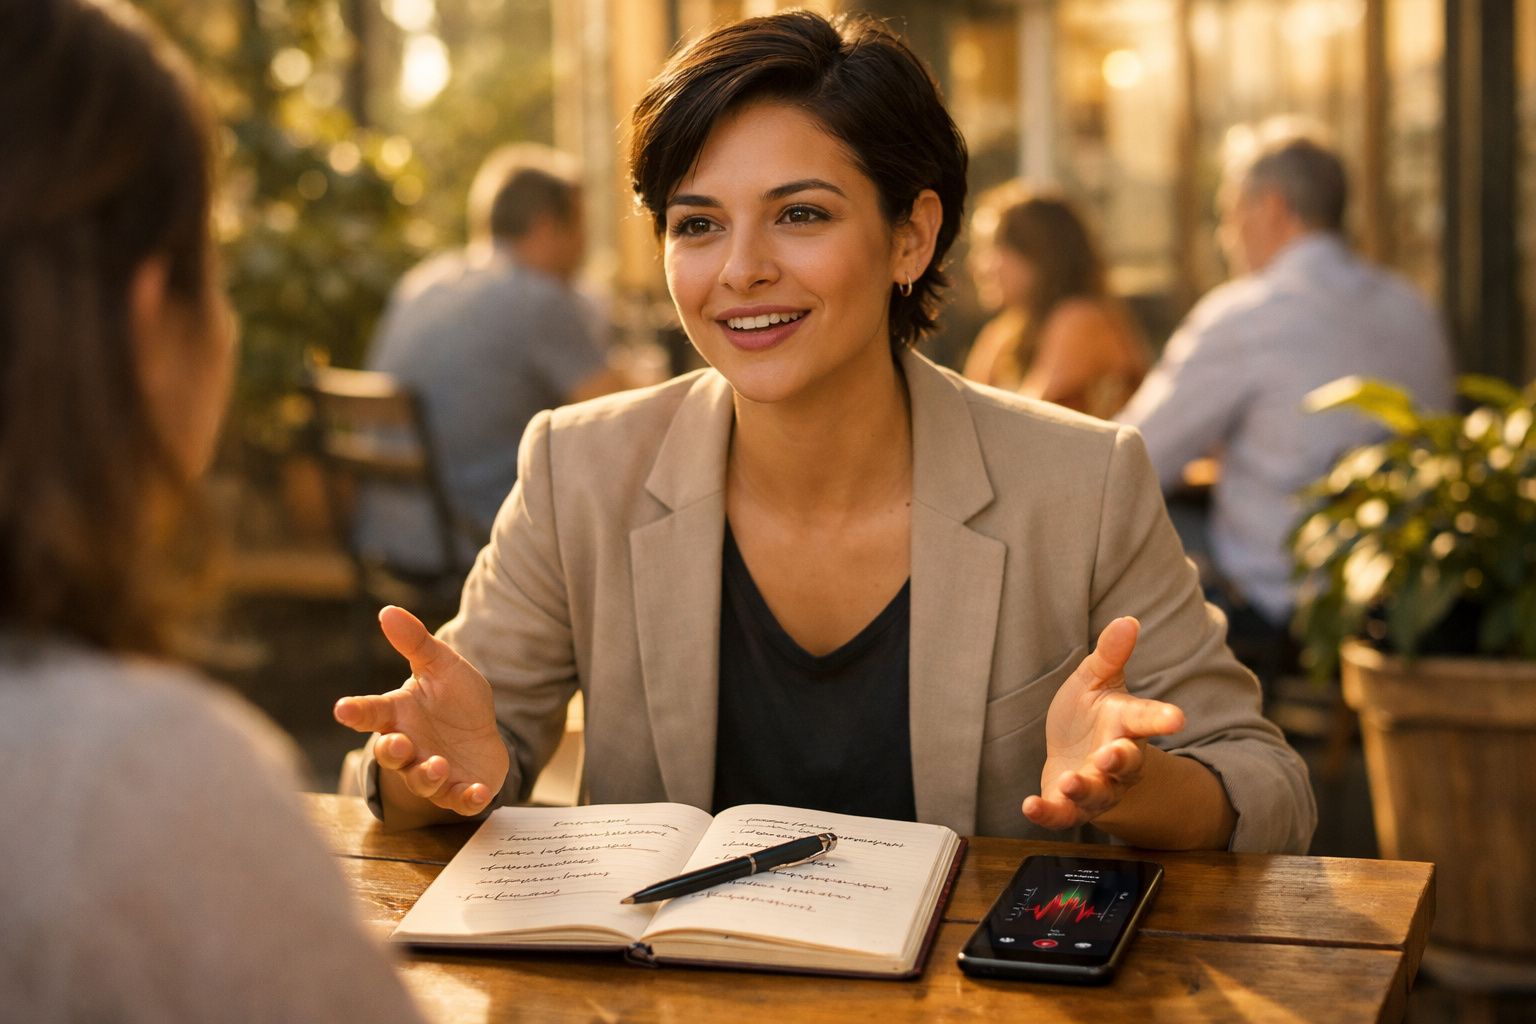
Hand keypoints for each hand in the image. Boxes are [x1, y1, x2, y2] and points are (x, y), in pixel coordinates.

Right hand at [333, 606, 509, 816]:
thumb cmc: (454, 699)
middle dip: (392, 752)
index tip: (342, 708)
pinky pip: (458, 800)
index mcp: (398, 715)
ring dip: (427, 775)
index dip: (355, 712)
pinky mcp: (458, 790)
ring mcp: (432, 771)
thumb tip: (388, 611)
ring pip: (421, 780)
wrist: (483, 735)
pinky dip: (466, 798)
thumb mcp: (441, 666)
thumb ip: (416, 643)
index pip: (370, 712)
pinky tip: (476, 792)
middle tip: (399, 743)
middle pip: (390, 754)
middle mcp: (409, 747)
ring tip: (438, 765)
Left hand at [1022, 617, 1184, 830]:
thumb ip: (1110, 654)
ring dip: (1084, 789)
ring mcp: (1096, 787)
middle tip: (1111, 754)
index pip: (1148, 719)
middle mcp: (1116, 760)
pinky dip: (1047, 813)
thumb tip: (1127, 619)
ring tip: (1070, 782)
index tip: (1177, 717)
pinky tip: (1029, 806)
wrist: (1073, 754)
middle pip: (1127, 765)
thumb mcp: (1095, 680)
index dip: (1162, 718)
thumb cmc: (1089, 714)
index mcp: (1126, 724)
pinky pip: (1062, 815)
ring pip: (1098, 794)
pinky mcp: (1069, 806)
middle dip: (1120, 761)